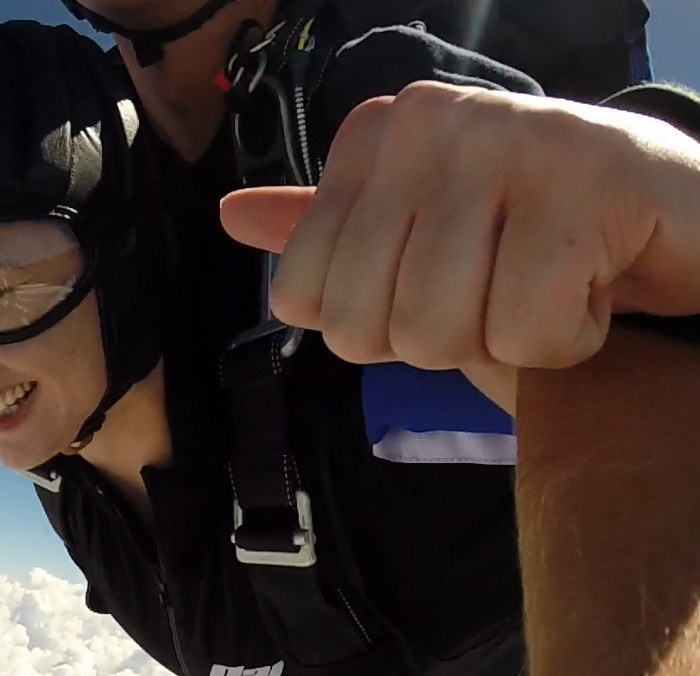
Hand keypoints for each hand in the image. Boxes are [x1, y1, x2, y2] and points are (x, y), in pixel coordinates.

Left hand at [219, 81, 699, 372]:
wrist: (689, 222)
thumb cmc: (546, 246)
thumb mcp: (423, 244)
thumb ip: (330, 237)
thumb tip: (231, 216)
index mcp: (377, 135)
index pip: (303, 296)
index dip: (380, 326)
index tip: (449, 282)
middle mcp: (430, 120)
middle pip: (363, 324)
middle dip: (443, 343)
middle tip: (505, 291)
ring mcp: (507, 140)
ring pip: (440, 331)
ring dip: (510, 343)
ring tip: (554, 283)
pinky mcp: (588, 179)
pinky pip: (527, 332)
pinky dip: (569, 343)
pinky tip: (598, 288)